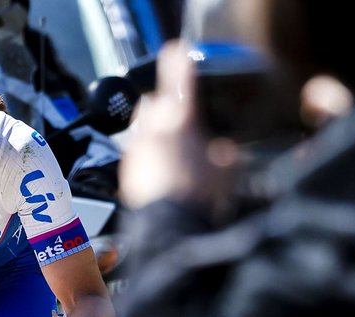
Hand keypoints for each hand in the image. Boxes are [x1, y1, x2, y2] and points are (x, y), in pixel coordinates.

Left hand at [118, 39, 239, 210]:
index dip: (180, 60)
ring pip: (144, 126)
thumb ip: (226, 152)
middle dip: (165, 104)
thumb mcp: (228, 170)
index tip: (179, 51)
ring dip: (156, 130)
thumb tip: (227, 150)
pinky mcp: (127, 169)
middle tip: (182, 118)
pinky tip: (163, 170)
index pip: (178, 76)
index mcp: (179, 119)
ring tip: (173, 148)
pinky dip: (149, 153)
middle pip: (154, 100)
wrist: (169, 227)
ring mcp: (136, 148)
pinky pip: (137, 151)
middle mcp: (153, 127)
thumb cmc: (198, 196)